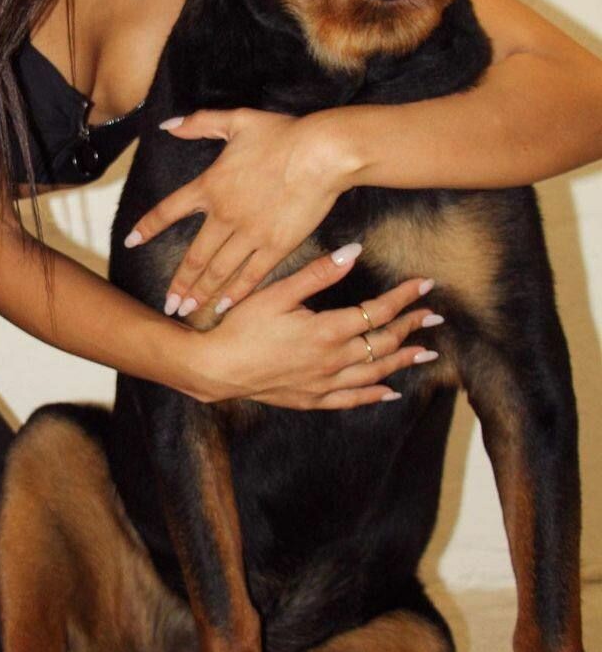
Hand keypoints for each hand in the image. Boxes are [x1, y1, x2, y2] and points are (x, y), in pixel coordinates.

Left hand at [124, 106, 352, 315]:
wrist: (322, 153)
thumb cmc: (283, 134)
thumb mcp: (237, 120)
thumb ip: (199, 123)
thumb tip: (168, 124)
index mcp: (209, 186)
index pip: (168, 211)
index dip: (148, 227)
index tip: (131, 241)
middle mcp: (224, 215)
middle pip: (194, 256)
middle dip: (179, 283)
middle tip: (168, 304)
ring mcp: (249, 234)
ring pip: (218, 271)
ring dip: (201, 293)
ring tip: (188, 311)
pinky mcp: (276, 245)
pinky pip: (250, 275)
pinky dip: (236, 293)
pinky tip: (224, 306)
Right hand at [182, 244, 441, 407]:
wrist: (215, 368)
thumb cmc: (241, 326)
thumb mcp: (276, 293)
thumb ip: (318, 274)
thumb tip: (353, 252)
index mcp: (327, 330)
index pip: (377, 312)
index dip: (403, 298)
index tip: (424, 285)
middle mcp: (333, 360)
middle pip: (383, 343)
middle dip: (411, 327)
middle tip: (434, 317)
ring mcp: (324, 383)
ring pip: (375, 374)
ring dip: (403, 361)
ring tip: (426, 353)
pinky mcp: (311, 398)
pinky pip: (352, 400)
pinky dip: (374, 395)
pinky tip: (390, 391)